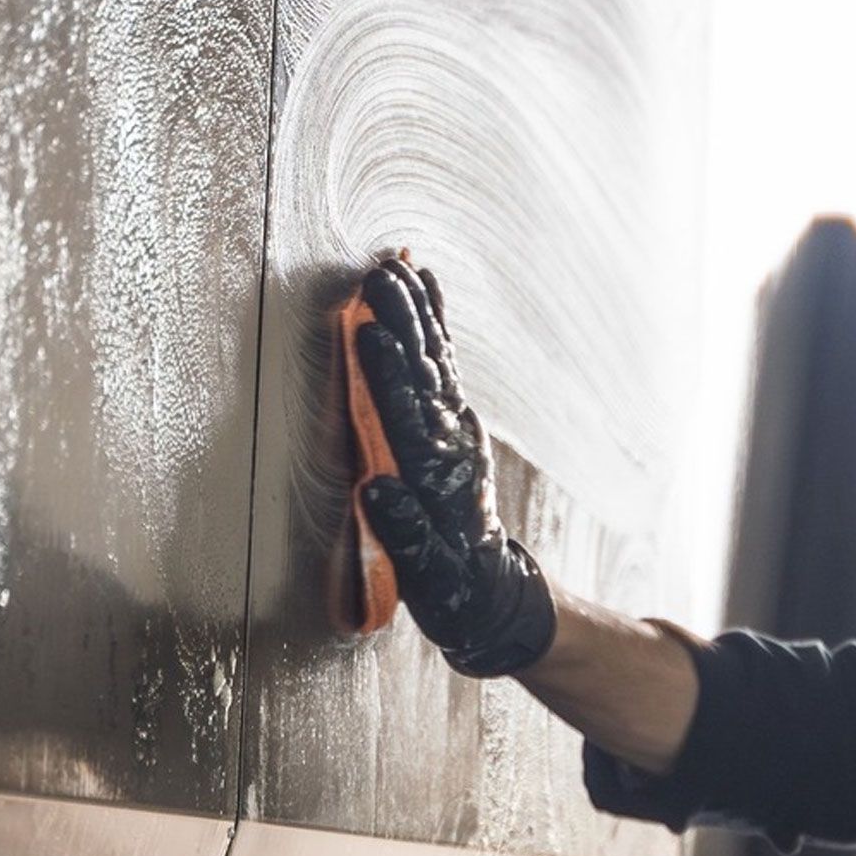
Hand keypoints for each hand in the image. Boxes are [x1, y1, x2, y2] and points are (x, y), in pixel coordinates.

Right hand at [355, 256, 557, 677]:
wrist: (489, 589)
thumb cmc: (449, 587)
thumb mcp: (427, 576)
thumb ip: (404, 533)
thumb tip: (375, 489)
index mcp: (435, 476)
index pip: (405, 415)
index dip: (385, 373)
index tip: (366, 330)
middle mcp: (449, 442)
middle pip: (423, 373)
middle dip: (401, 322)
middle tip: (378, 274)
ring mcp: (454, 427)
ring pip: (434, 358)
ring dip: (415, 312)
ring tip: (393, 265)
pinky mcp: (452, 421)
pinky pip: (441, 362)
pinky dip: (432, 321)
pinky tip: (423, 284)